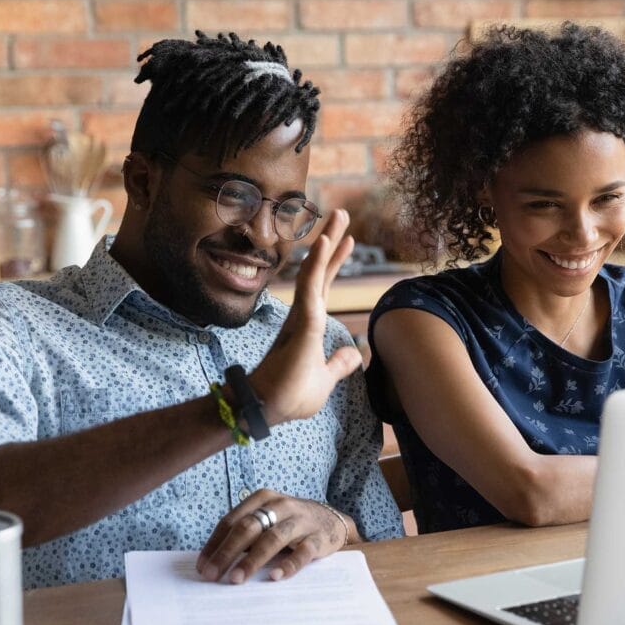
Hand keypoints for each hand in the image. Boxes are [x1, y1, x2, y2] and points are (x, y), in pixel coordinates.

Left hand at [196, 489, 350, 583]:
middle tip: (212, 575)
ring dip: (252, 560)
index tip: (202, 566)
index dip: (215, 544)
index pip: (232, 521)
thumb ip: (245, 534)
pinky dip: (288, 565)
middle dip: (227, 552)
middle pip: (249, 528)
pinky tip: (274, 576)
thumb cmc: (289, 523)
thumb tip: (213, 562)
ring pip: (272, 539)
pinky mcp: (318, 538)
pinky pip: (302, 552)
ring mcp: (300, 521)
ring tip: (236, 579)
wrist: (332, 520)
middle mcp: (280, 506)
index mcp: (262, 498)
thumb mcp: (267, 519)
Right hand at [250, 209, 361, 423]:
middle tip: (342, 214)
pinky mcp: (302, 324)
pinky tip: (324, 242)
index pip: (325, 287)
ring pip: (316, 272)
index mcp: (308, 326)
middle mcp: (303, 316)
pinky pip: (311, 288)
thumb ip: (339, 363)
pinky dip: (318, 265)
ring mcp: (301, 318)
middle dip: (333, 242)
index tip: (347, 240)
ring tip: (339, 216)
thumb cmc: (290, 396)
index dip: (334, 263)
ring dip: (327, 243)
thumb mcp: (325, 378)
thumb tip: (357, 353)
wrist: (267, 410)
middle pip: (321, 272)